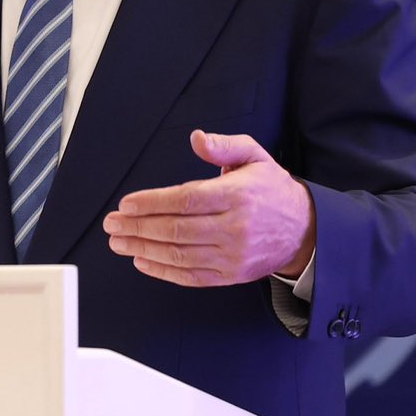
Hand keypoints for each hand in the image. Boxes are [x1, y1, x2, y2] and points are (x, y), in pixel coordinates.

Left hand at [102, 130, 315, 286]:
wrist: (304, 230)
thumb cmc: (271, 188)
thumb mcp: (254, 155)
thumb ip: (224, 146)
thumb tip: (197, 139)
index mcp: (237, 196)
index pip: (186, 200)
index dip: (152, 203)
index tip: (126, 204)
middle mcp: (234, 228)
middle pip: (177, 230)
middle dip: (138, 228)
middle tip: (111, 224)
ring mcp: (232, 256)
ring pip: (180, 256)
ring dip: (143, 250)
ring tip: (119, 242)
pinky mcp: (231, 275)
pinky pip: (191, 277)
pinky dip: (163, 271)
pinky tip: (142, 261)